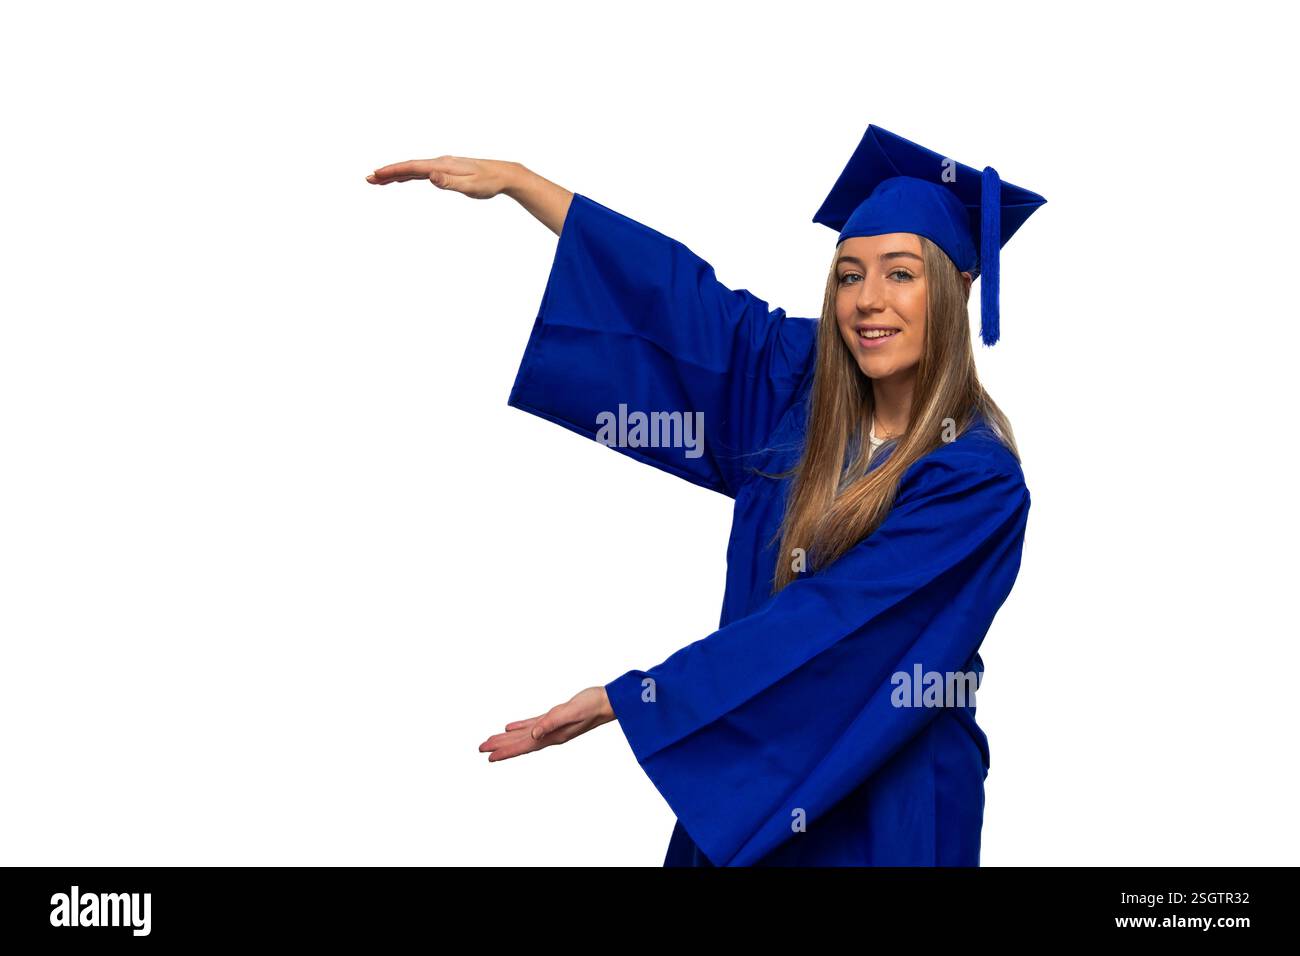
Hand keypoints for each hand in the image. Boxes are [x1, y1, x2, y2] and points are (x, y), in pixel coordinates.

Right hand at [365, 156, 520, 198]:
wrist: (504, 174)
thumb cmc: (488, 182)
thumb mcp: (470, 186)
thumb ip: (449, 182)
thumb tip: (430, 176)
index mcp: (443, 166)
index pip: (413, 168)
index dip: (393, 171)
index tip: (376, 176)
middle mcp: (440, 162)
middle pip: (409, 167)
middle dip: (388, 173)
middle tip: (368, 179)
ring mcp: (442, 165)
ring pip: (413, 169)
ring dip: (395, 174)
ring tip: (378, 181)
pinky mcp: (446, 170)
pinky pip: (422, 172)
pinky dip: (408, 175)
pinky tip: (401, 179)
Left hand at [479, 686, 615, 761]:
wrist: (609, 701)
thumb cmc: (592, 705)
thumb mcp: (571, 712)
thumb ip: (552, 723)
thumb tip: (533, 735)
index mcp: (553, 735)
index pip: (524, 746)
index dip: (506, 751)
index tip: (489, 757)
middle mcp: (551, 734)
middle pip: (521, 743)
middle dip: (502, 746)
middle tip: (482, 749)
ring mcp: (553, 727)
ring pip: (525, 735)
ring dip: (508, 738)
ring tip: (492, 741)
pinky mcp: (556, 717)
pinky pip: (533, 724)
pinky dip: (521, 727)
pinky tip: (512, 727)